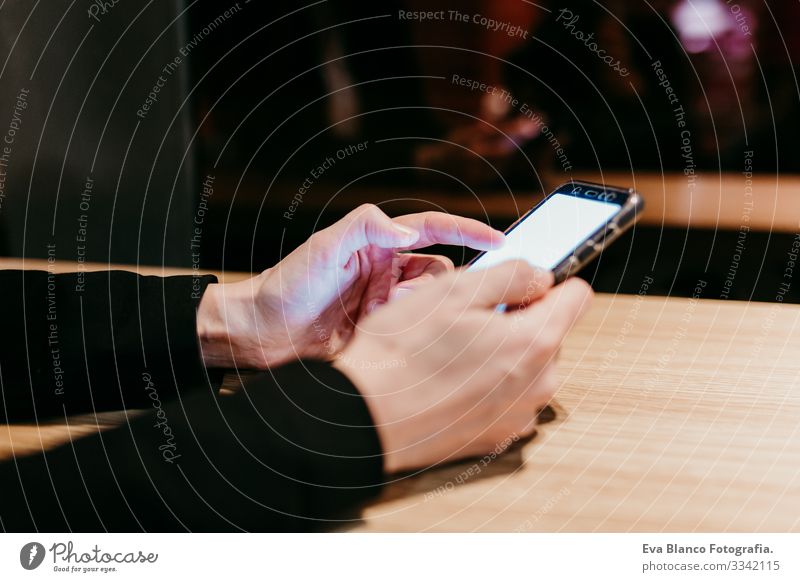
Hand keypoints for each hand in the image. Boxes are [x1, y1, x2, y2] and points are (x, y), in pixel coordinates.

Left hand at [196, 204, 503, 367]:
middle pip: (440, 271)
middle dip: (438, 285)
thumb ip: (364, 227)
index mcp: (378, 245)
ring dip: (421, 312)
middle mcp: (388, 272)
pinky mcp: (383, 333)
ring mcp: (387, 304)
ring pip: (432, 304)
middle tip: (408, 300)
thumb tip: (406, 230)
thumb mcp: (324, 247)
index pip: (434, 230)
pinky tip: (388, 338)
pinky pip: (415, 332)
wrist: (263, 333)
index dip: (468, 231)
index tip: (500, 240)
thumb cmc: (288, 284)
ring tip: (385, 319)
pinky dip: (413, 334)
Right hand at [333, 260, 592, 473]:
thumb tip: (541, 276)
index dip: (549, 282)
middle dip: (518, 320)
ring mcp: (519, 416)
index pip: (577, 296)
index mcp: (535, 341)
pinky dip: (488, 387)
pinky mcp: (497, 437)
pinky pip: (507, 398)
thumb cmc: (402, 352)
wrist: (365, 414)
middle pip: (549, 333)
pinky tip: (450, 383)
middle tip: (468, 319)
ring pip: (527, 367)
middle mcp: (539, 384)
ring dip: (502, 355)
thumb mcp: (454, 291)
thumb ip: (512, 275)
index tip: (522, 283)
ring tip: (453, 353)